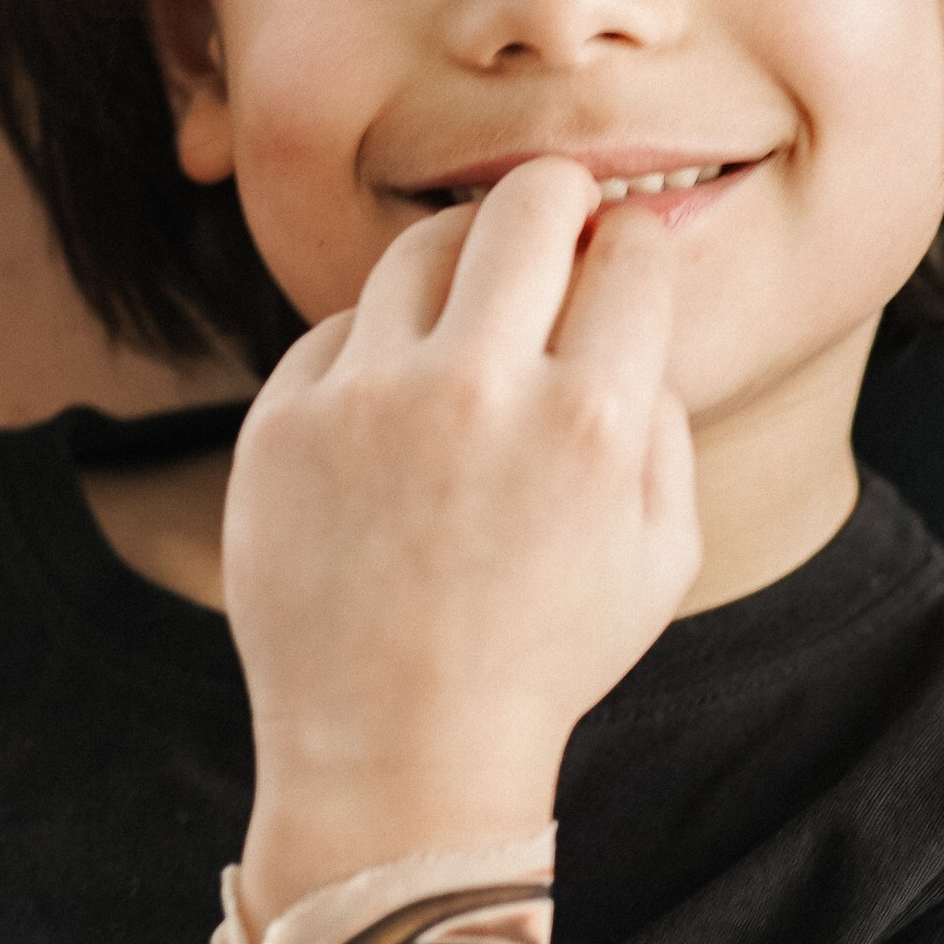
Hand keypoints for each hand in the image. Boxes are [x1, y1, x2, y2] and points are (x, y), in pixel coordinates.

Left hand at [227, 157, 698, 929]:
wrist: (393, 750)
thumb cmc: (540, 652)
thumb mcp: (660, 554)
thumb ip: (661, 415)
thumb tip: (628, 296)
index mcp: (593, 423)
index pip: (629, 249)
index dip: (632, 238)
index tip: (618, 251)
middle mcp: (480, 390)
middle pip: (525, 204)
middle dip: (554, 193)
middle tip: (554, 214)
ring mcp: (368, 399)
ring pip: (420, 245)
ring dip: (458, 256)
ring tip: (468, 305)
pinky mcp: (282, 418)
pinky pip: (340, 327)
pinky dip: (374, 349)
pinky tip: (392, 406)